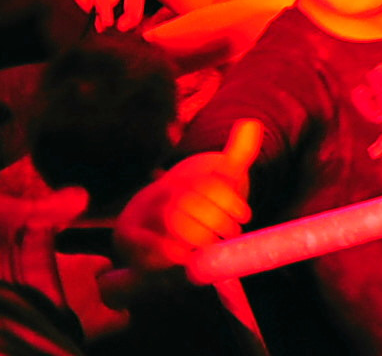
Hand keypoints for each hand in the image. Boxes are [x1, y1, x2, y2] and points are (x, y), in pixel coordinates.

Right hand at [118, 118, 265, 267]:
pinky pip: (146, 240)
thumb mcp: (214, 183)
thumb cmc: (190, 208)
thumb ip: (234, 158)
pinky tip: (189, 257)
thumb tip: (252, 123)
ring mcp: (142, 213)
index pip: (206, 181)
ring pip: (171, 217)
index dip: (229, 198)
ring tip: (215, 244)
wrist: (147, 236)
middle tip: (233, 232)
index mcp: (181, 177)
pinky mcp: (129, 236)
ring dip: (197, 233)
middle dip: (216, 218)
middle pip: (190, 198)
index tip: (245, 215)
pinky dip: (169, 250)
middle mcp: (159, 192)